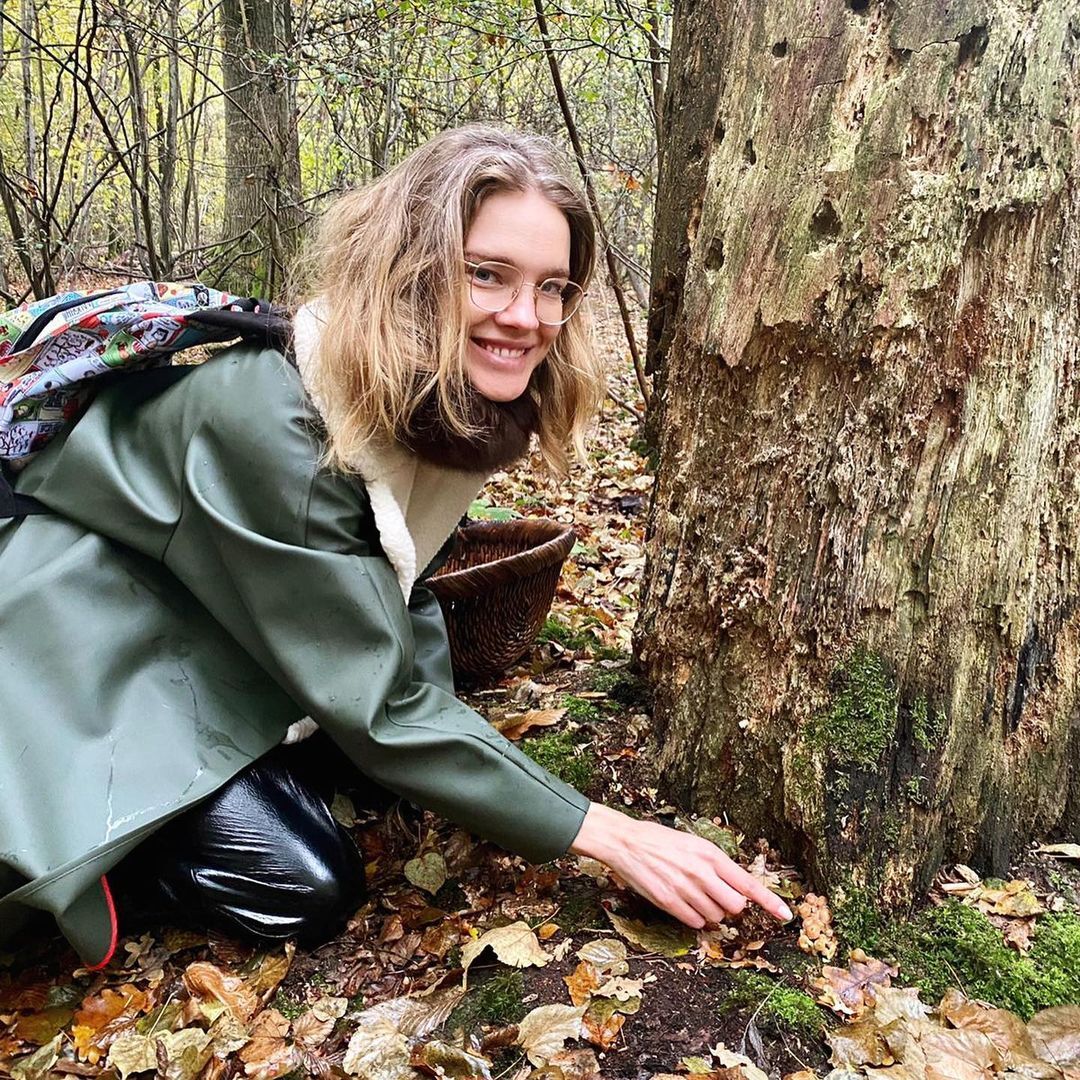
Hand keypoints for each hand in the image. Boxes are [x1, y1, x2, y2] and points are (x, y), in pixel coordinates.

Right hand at [568, 802, 792, 927]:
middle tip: (715, 895)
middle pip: (735, 906)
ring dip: (711, 911)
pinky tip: (683, 902)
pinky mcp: (669, 902)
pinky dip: (695, 918)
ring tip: (693, 893)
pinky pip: (696, 922)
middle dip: (731, 906)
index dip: (769, 902)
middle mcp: (702, 873)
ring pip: (716, 916)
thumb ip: (715, 865)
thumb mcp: (694, 844)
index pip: (748, 883)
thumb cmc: (661, 840)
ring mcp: (686, 889)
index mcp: (711, 855)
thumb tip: (735, 888)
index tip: (785, 916)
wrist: (627, 842)